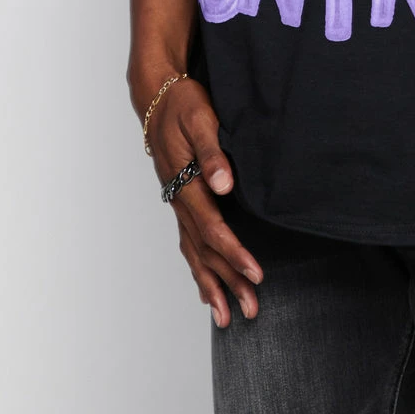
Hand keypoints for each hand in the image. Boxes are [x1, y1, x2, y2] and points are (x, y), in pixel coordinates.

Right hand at [146, 77, 264, 327]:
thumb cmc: (182, 104)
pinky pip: (189, 243)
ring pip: (195, 253)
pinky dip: (198, 268)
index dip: (234, 253)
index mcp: (186, 183)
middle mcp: (179, 200)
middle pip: (205, 251)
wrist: (158, 97)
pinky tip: (206, 288)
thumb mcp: (199, 118)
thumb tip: (224, 184)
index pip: (213, 228)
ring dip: (212, 284)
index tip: (256, 274)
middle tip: (252, 309)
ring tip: (228, 316)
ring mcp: (178, 203)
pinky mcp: (181, 200)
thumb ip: (213, 151)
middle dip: (228, 281)